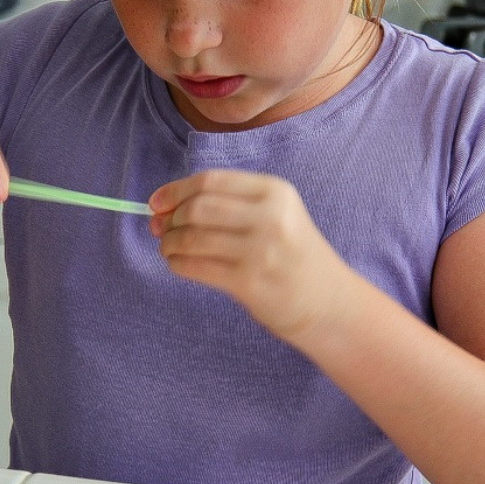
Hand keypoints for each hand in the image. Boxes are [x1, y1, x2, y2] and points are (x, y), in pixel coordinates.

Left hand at [149, 169, 345, 343]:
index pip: (211, 181)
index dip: (176, 190)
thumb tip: (166, 206)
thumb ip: (231, 205)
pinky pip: (196, 267)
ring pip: (192, 238)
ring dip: (169, 243)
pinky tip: (177, 265)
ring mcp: (260, 251)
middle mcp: (269, 217)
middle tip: (160, 229)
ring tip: (167, 248)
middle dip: (170, 219)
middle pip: (197, 208)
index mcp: (275, 192)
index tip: (155, 202)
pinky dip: (178, 264)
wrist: (328, 302)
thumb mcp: (276, 214)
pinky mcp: (249, 282)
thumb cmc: (292, 255)